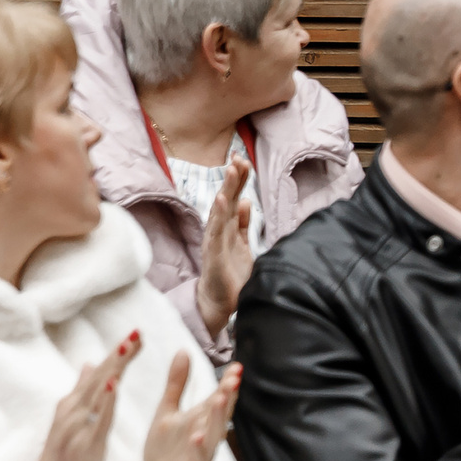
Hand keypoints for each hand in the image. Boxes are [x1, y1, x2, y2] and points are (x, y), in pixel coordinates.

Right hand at [34, 331, 139, 460]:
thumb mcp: (74, 422)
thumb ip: (84, 394)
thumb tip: (88, 365)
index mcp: (74, 406)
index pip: (99, 374)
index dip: (117, 354)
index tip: (135, 334)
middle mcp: (73, 412)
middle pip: (99, 377)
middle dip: (118, 354)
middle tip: (137, 332)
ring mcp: (77, 427)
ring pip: (98, 392)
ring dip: (114, 368)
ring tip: (129, 347)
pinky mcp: (84, 445)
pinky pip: (97, 420)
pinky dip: (105, 401)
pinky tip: (115, 384)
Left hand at [141, 352, 240, 460]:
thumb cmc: (166, 451)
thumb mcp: (168, 412)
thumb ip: (177, 384)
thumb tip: (184, 350)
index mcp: (201, 419)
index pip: (218, 398)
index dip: (228, 383)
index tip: (236, 366)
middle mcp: (206, 434)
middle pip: (220, 413)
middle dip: (227, 396)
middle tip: (234, 379)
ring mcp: (201, 453)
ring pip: (214, 433)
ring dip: (218, 417)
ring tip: (222, 398)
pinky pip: (197, 459)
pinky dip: (199, 448)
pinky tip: (198, 437)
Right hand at [193, 151, 254, 338]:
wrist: (220, 303)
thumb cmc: (230, 274)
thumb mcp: (241, 244)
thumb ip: (242, 224)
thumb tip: (245, 201)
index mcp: (228, 228)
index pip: (233, 198)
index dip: (238, 180)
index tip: (243, 159)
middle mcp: (219, 231)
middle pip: (226, 199)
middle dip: (233, 178)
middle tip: (238, 156)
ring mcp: (215, 241)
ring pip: (221, 210)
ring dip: (227, 189)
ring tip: (232, 169)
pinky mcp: (215, 254)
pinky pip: (217, 231)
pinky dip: (221, 214)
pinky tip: (224, 199)